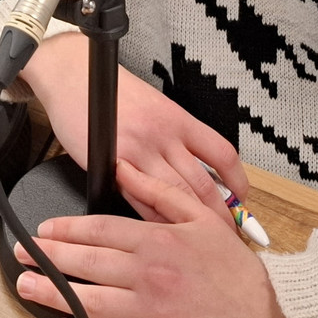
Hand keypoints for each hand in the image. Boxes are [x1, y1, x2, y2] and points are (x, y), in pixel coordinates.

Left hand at [13, 162, 279, 317]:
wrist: (253, 316)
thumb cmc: (232, 274)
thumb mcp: (201, 221)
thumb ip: (160, 193)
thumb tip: (127, 170)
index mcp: (157, 241)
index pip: (99, 230)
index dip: (68, 229)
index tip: (46, 229)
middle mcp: (146, 274)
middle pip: (86, 262)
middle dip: (50, 257)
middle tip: (25, 252)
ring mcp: (145, 306)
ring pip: (88, 297)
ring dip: (54, 291)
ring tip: (29, 283)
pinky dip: (82, 316)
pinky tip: (66, 311)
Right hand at [21, 32, 244, 226]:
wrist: (74, 75)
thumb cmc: (112, 90)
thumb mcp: (156, 104)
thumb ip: (176, 136)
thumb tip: (196, 168)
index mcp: (179, 118)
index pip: (223, 154)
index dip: (238, 183)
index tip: (242, 201)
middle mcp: (165, 135)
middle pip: (204, 184)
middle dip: (221, 215)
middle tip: (228, 234)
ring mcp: (140, 150)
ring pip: (177, 197)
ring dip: (191, 224)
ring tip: (200, 242)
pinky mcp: (114, 163)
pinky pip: (141, 201)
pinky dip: (155, 220)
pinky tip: (161, 232)